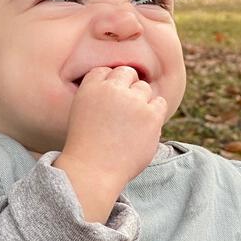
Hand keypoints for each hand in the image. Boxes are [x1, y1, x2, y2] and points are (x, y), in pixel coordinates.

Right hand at [54, 66, 166, 221]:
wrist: (93, 170)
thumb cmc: (86, 146)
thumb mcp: (81, 112)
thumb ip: (99, 95)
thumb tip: (123, 86)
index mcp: (90, 86)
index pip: (106, 71)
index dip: (109, 85)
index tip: (109, 101)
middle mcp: (112, 89)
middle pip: (127, 73)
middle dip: (127, 87)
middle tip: (123, 110)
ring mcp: (133, 101)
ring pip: (144, 88)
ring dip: (141, 101)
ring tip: (131, 123)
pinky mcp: (151, 115)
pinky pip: (160, 102)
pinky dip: (154, 112)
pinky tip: (143, 127)